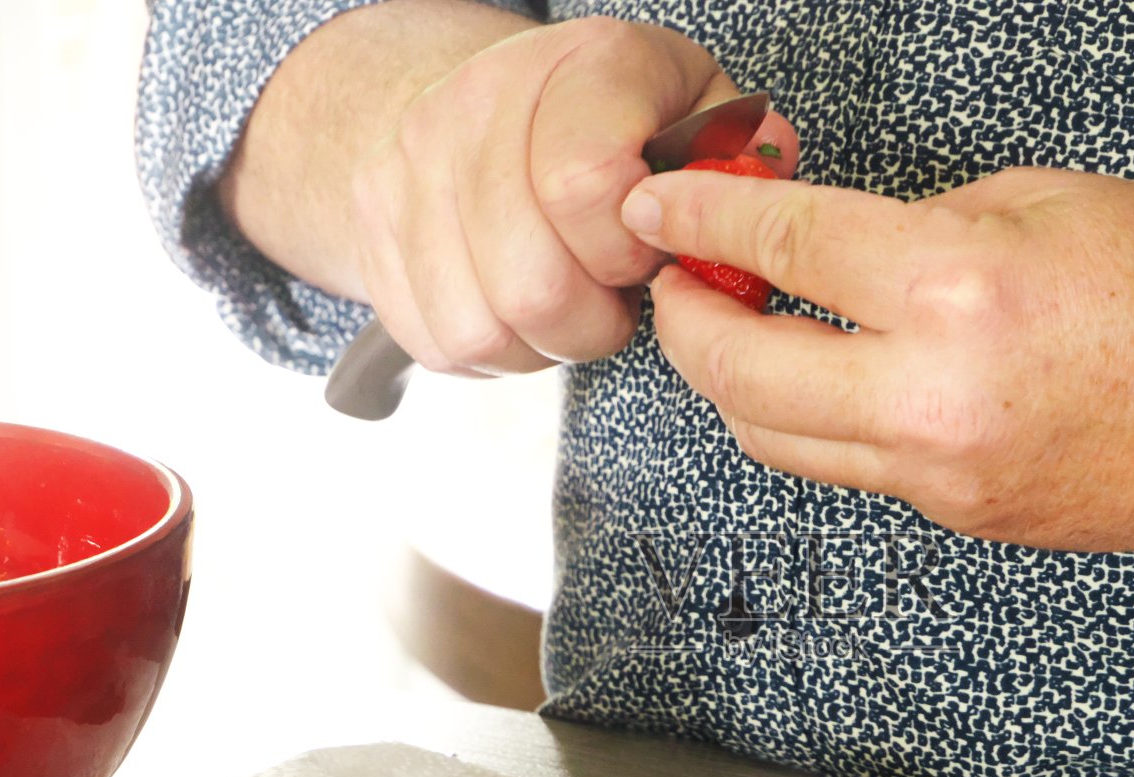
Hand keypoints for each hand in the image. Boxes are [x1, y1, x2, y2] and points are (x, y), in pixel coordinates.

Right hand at [348, 16, 796, 375]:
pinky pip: (440, 343)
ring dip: (544, 343)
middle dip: (593, 317)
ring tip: (570, 299)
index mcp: (582, 67)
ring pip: (483, 328)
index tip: (647, 249)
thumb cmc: (619, 123)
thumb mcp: (698, 113)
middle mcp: (478, 103)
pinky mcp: (373, 227)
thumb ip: (741, 155)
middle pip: (531, 282)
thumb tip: (761, 181)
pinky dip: (497, 352)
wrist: (484, 105)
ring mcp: (410, 165)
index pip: (586, 188)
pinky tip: (522, 310)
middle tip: (613, 292)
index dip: (631, 252)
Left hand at [619, 166, 1133, 550]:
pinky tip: (834, 379)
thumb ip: (913, 228)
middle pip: (741, 377)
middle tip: (680, 282)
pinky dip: (817, 422)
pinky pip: (855, 470)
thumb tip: (829, 257)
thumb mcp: (1041, 201)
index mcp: (956, 290)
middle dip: (686, 325)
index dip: (700, 220)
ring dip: (738, 387)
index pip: (779, 251)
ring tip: (746, 332)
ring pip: (780, 443)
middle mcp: (934, 401)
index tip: (657, 207)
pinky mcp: (967, 521)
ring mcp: (947, 479)